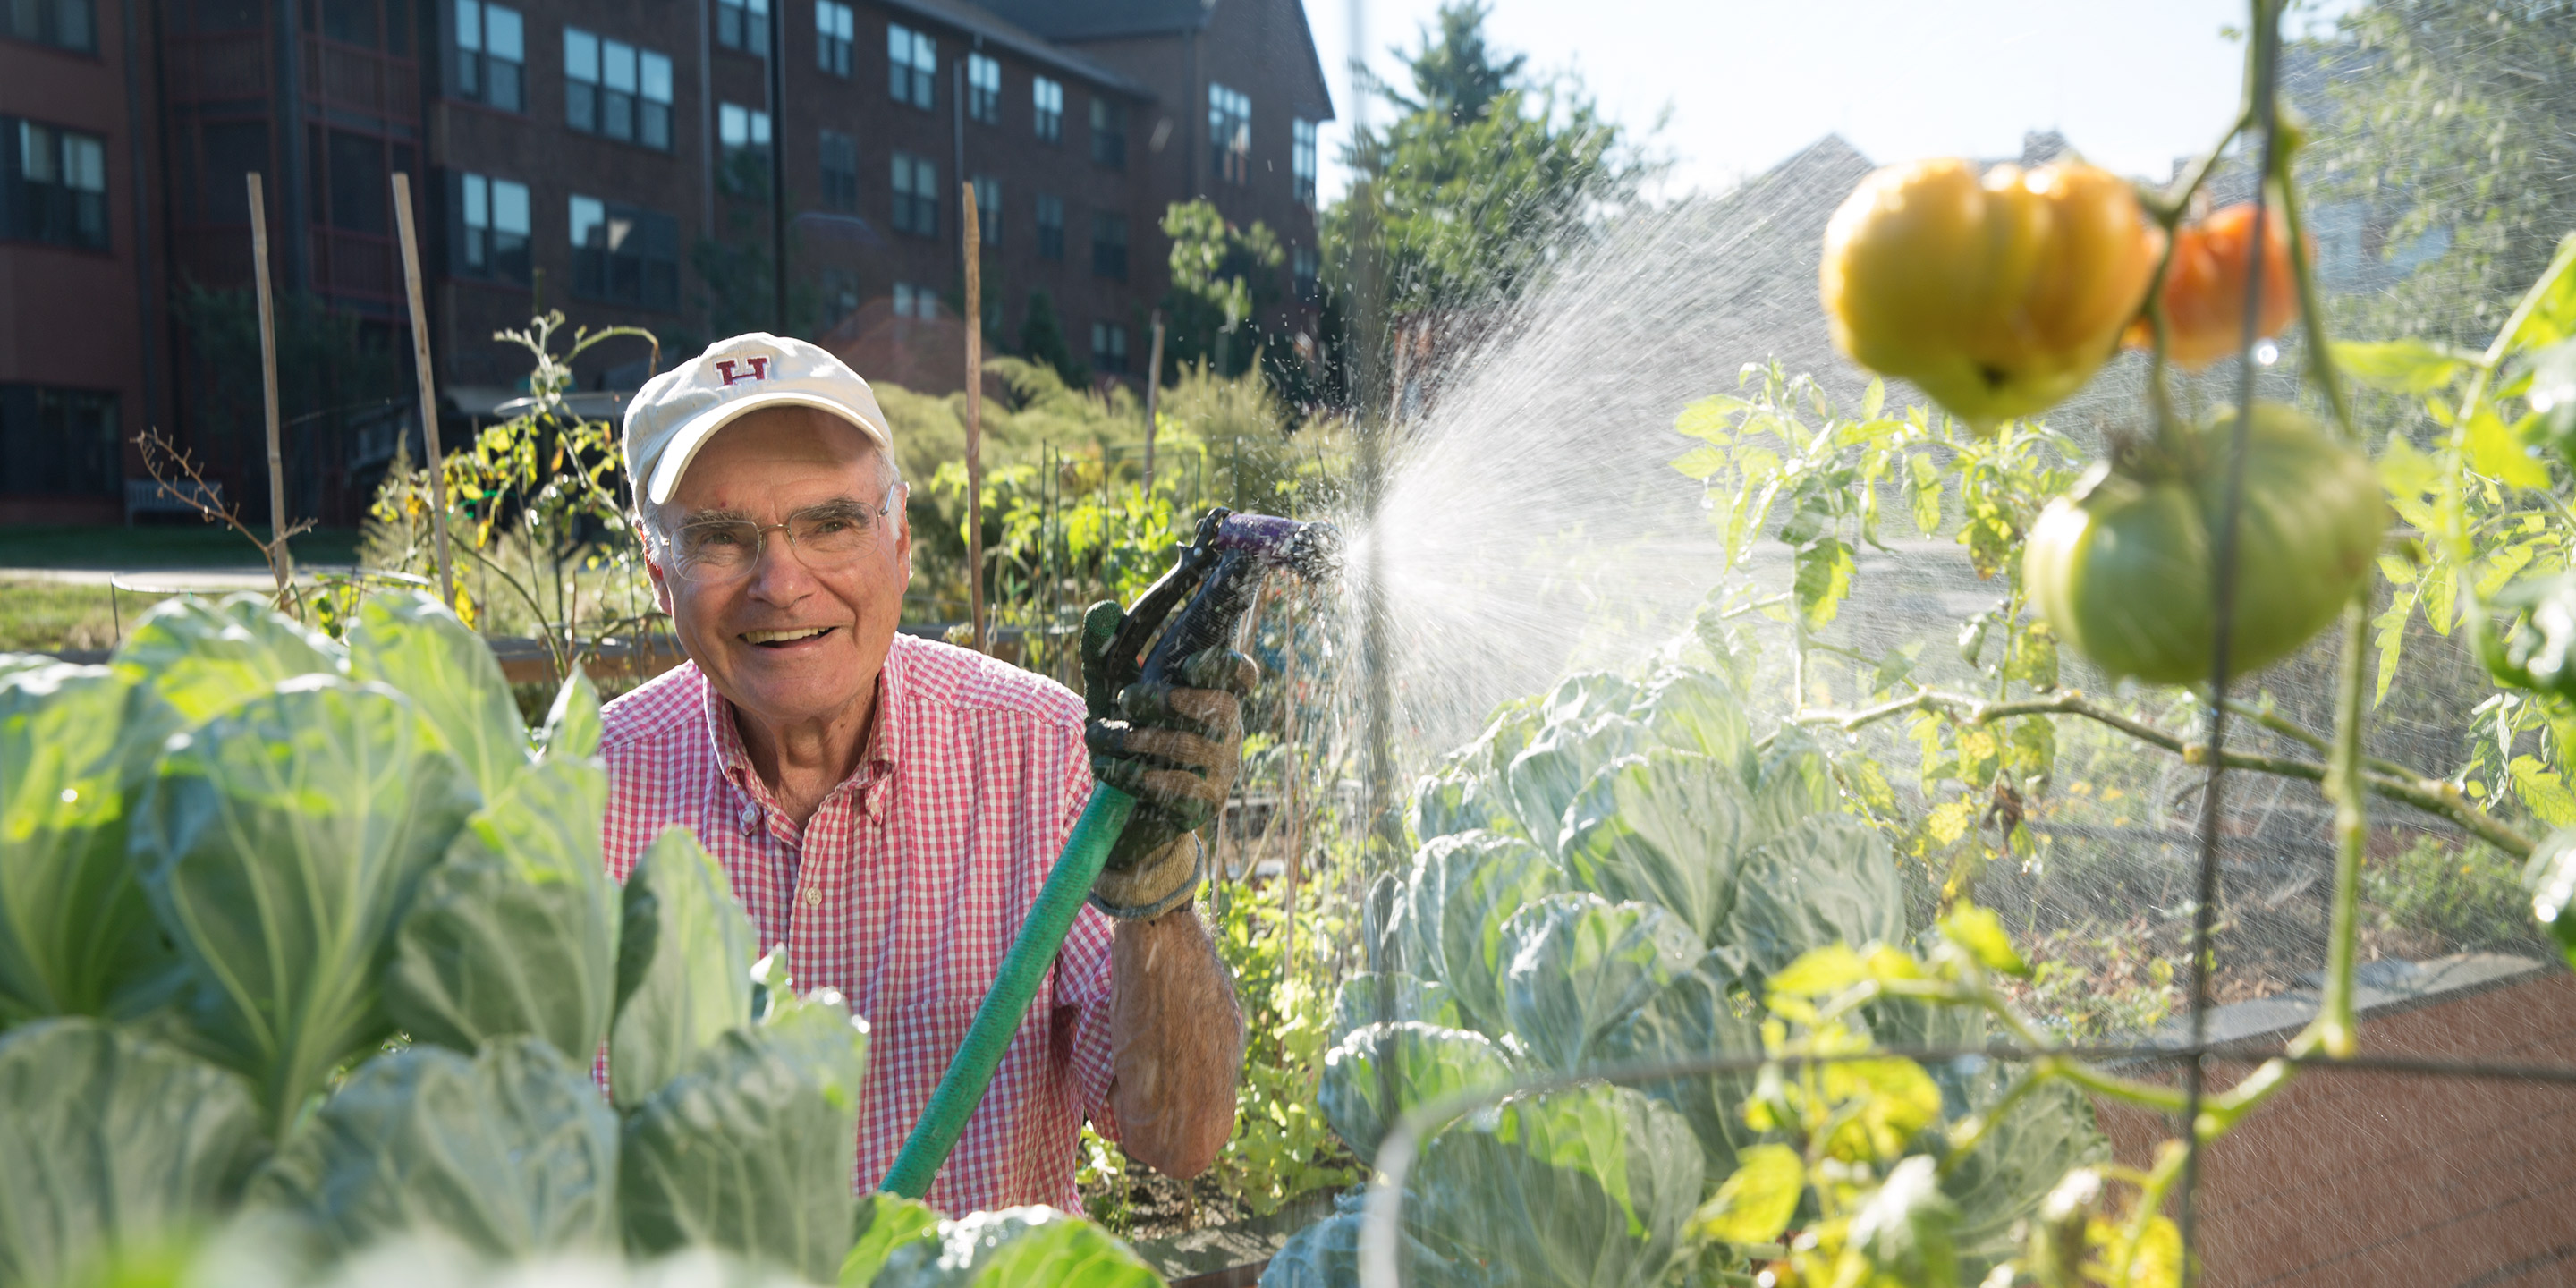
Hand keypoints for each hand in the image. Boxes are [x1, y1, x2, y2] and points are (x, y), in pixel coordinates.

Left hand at [1079, 602, 1258, 917]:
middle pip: (1219, 705)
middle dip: (1163, 699)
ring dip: (1134, 739)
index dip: (1227, 666)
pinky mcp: (1206, 803)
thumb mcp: (1108, 695)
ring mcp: (1222, 769)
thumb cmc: (1125, 741)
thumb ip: (1101, 651)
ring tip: (1101, 738)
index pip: (1242, 675)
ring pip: (1188, 745)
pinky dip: (1137, 775)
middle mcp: (1226, 730)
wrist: (1124, 816)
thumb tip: (1102, 607)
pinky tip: (1111, 770)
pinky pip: (1179, 785)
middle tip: (1124, 700)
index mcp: (1211, 696)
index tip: (1190, 666)